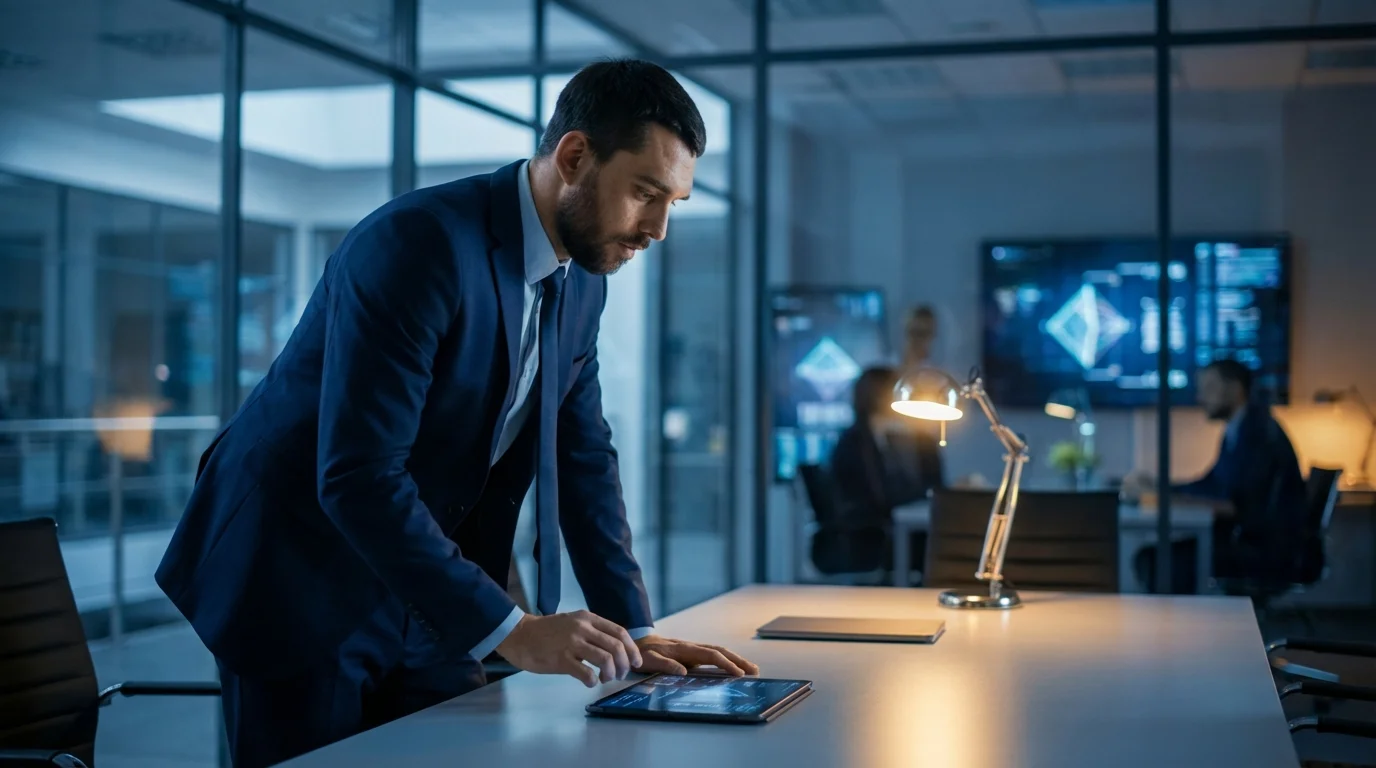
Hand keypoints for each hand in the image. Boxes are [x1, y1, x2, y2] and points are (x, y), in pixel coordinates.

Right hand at [496, 611, 643, 687]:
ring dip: (611, 674)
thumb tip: (616, 649)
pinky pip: (586, 673)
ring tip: (604, 679)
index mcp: (588, 618)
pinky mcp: (561, 659)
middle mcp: (583, 628)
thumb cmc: (548, 632)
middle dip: (624, 665)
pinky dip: (593, 680)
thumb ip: (593, 632)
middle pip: (616, 647)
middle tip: (620, 675)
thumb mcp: (573, 623)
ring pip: (605, 659)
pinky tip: (589, 682)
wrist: (520, 635)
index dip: (632, 649)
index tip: (636, 663)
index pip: (620, 632)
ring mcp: (572, 643)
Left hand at [633, 635, 760, 676]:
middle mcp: (692, 647)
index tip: (738, 673)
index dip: (725, 664)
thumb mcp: (649, 660)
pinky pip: (713, 656)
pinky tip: (734, 667)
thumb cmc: (643, 653)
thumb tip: (683, 671)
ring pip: (719, 652)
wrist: (638, 641)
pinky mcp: (693, 653)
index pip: (711, 655)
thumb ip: (664, 665)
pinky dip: (727, 660)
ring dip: (736, 659)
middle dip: (738, 661)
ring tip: (751, 669)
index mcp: (684, 649)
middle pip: (720, 651)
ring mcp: (693, 649)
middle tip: (754, 671)